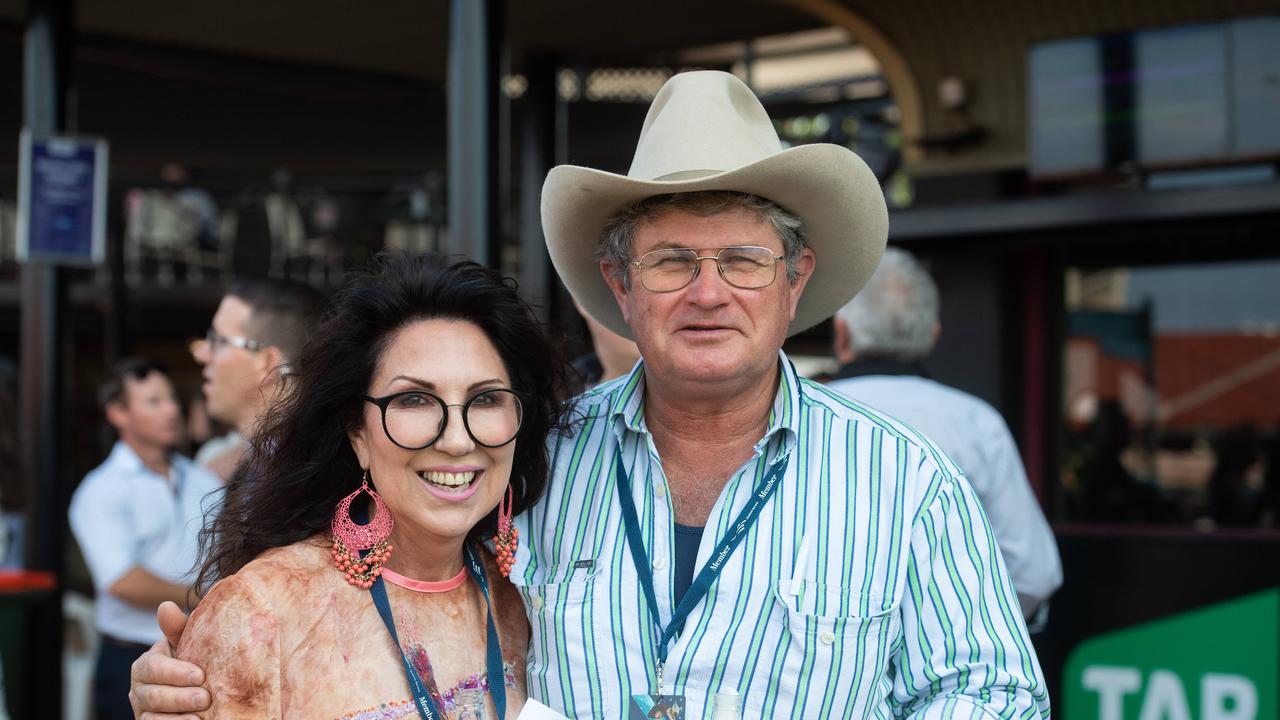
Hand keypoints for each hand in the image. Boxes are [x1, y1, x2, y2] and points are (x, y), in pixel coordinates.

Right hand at [128, 601, 209, 718]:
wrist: (198, 688)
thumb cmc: (192, 661)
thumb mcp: (187, 644)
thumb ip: (177, 629)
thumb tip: (165, 606)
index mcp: (146, 664)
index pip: (153, 667)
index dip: (175, 672)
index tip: (200, 675)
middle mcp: (139, 689)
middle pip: (153, 695)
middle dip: (180, 697)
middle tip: (205, 698)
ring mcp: (142, 710)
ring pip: (152, 716)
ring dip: (177, 717)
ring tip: (200, 717)